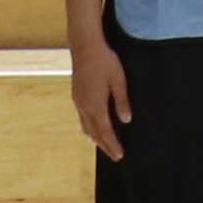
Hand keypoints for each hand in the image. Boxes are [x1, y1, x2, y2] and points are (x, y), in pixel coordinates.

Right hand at [67, 37, 131, 162]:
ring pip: (86, 127)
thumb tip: (126, 120)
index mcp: (95, 105)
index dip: (112, 145)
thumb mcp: (118, 80)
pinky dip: (90, 128)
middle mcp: (84, 106)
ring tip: (105, 146)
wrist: (85, 46)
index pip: (105, 131)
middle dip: (104, 145)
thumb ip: (121, 101)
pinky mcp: (76, 96)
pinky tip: (94, 127)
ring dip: (95, 138)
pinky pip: (82, 118)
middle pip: (94, 133)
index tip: (119, 155)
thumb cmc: (105, 61)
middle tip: (114, 156)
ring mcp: (78, 101)